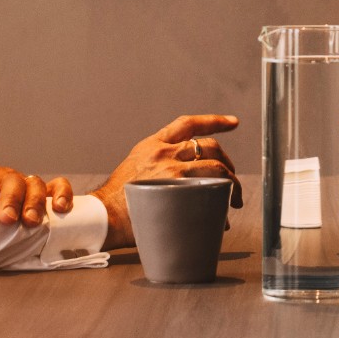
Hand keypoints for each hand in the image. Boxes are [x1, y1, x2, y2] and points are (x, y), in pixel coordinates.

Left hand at [0, 162, 74, 226]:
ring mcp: (27, 183)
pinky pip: (58, 186)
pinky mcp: (45, 191)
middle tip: (7, 219)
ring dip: (33, 202)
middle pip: (11, 181)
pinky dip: (61, 194)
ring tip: (30, 221)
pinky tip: (59, 207)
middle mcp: (7, 177)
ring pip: (34, 184)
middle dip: (9, 200)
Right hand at [91, 114, 242, 249]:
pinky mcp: (178, 189)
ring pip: (216, 166)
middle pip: (210, 146)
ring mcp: (173, 169)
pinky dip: (220, 202)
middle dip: (227, 162)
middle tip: (232, 177)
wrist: (105, 215)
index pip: (189, 124)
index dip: (214, 121)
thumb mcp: (136, 164)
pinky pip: (210, 190)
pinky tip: (221, 216)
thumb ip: (160, 162)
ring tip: (232, 199)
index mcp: (154, 144)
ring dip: (230, 183)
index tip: (233, 122)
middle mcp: (165, 152)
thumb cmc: (119, 198)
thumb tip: (186, 172)